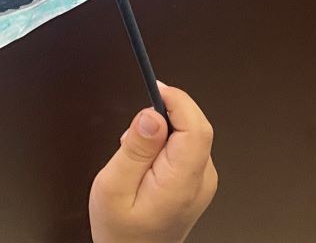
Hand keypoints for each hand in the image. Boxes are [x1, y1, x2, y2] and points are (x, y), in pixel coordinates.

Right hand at [88, 84, 217, 242]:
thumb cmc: (121, 232)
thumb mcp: (112, 188)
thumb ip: (134, 149)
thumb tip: (152, 115)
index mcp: (182, 182)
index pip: (196, 126)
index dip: (178, 100)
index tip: (156, 87)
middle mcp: (201, 180)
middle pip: (195, 125)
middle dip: (165, 114)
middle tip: (134, 134)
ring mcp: (203, 181)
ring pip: (190, 133)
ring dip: (163, 131)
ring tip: (135, 158)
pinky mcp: (197, 180)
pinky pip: (186, 146)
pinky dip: (165, 143)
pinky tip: (146, 163)